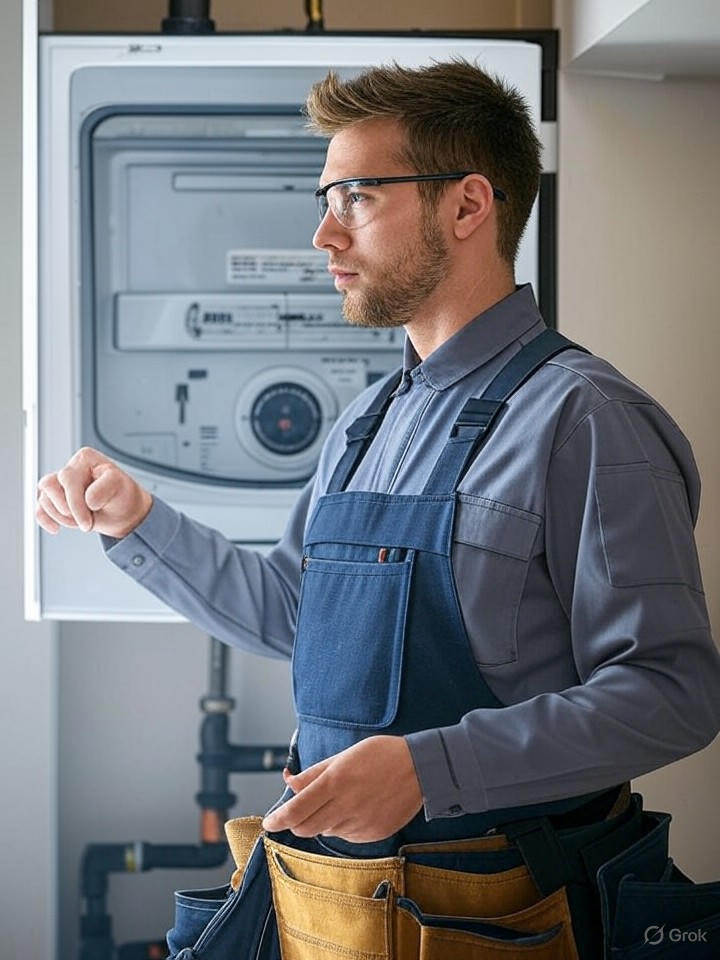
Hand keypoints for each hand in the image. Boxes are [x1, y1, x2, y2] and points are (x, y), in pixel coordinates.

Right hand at [36, 446, 152, 538]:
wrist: (124, 512)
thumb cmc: (123, 495)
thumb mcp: (121, 487)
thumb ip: (105, 488)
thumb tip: (88, 499)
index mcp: (85, 458)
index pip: (67, 477)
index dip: (76, 500)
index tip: (94, 510)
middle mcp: (70, 468)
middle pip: (50, 486)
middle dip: (69, 510)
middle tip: (87, 522)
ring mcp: (60, 484)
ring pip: (44, 498)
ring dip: (61, 516)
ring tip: (82, 522)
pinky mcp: (55, 500)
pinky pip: (40, 509)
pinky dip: (46, 520)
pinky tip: (56, 529)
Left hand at [262, 736, 423, 842]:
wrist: (421, 769)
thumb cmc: (381, 755)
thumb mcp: (344, 756)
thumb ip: (314, 773)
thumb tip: (289, 782)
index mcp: (336, 782)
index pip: (296, 810)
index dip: (278, 819)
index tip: (269, 823)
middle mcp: (346, 805)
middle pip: (305, 829)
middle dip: (296, 822)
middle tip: (299, 811)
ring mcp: (360, 823)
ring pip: (326, 831)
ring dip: (323, 820)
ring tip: (341, 799)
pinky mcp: (372, 834)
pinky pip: (346, 835)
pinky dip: (342, 825)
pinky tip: (357, 807)